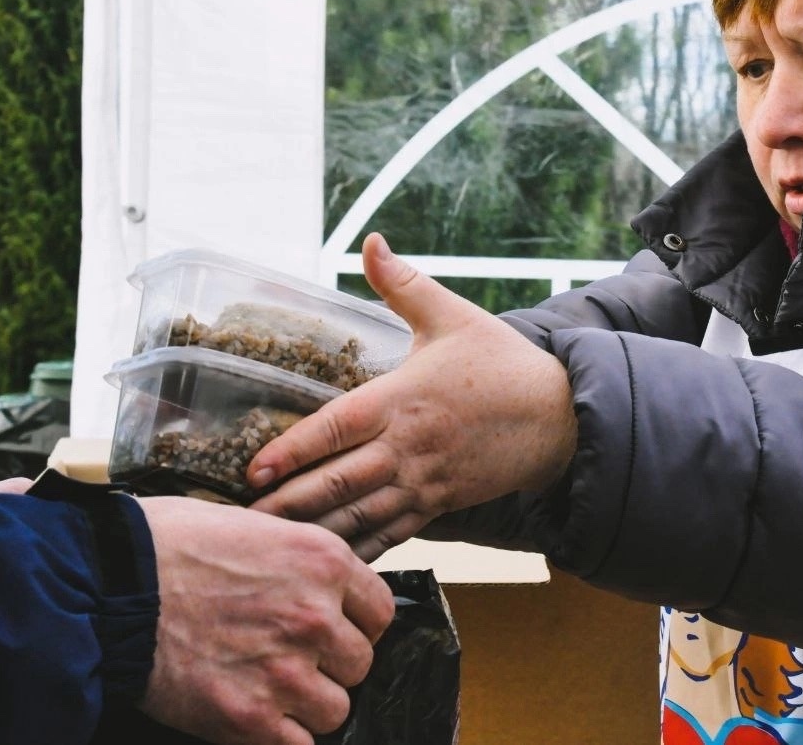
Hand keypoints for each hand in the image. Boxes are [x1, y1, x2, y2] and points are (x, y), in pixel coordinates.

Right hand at [136, 497, 394, 744]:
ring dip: (306, 704)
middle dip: (329, 665)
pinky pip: (298, 744)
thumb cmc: (172, 545)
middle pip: (359, 663)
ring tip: (268, 686)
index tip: (334, 630)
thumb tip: (325, 589)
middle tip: (290, 658)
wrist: (110, 583)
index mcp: (323, 562)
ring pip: (334, 708)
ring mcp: (285, 669)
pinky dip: (279, 736)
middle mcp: (315, 615)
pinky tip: (254, 715)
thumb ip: (303, 563)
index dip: (355, 624)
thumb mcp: (259, 527)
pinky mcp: (249, 715)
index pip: (380, 612)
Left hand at [247, 232, 576, 560]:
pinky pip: (392, 532)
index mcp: (401, 398)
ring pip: (360, 514)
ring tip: (275, 546)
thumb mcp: (452, 315)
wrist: (559, 416)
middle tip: (243, 521)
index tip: (252, 470)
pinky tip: (330, 563)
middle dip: (288, 504)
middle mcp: (407, 445)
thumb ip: (403, 283)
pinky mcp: (439, 502)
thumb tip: (371, 240)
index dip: (292, 451)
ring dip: (316, 532)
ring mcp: (424, 480)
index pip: (335, 428)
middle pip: (337, 482)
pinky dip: (359, 550)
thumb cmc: (502, 363)